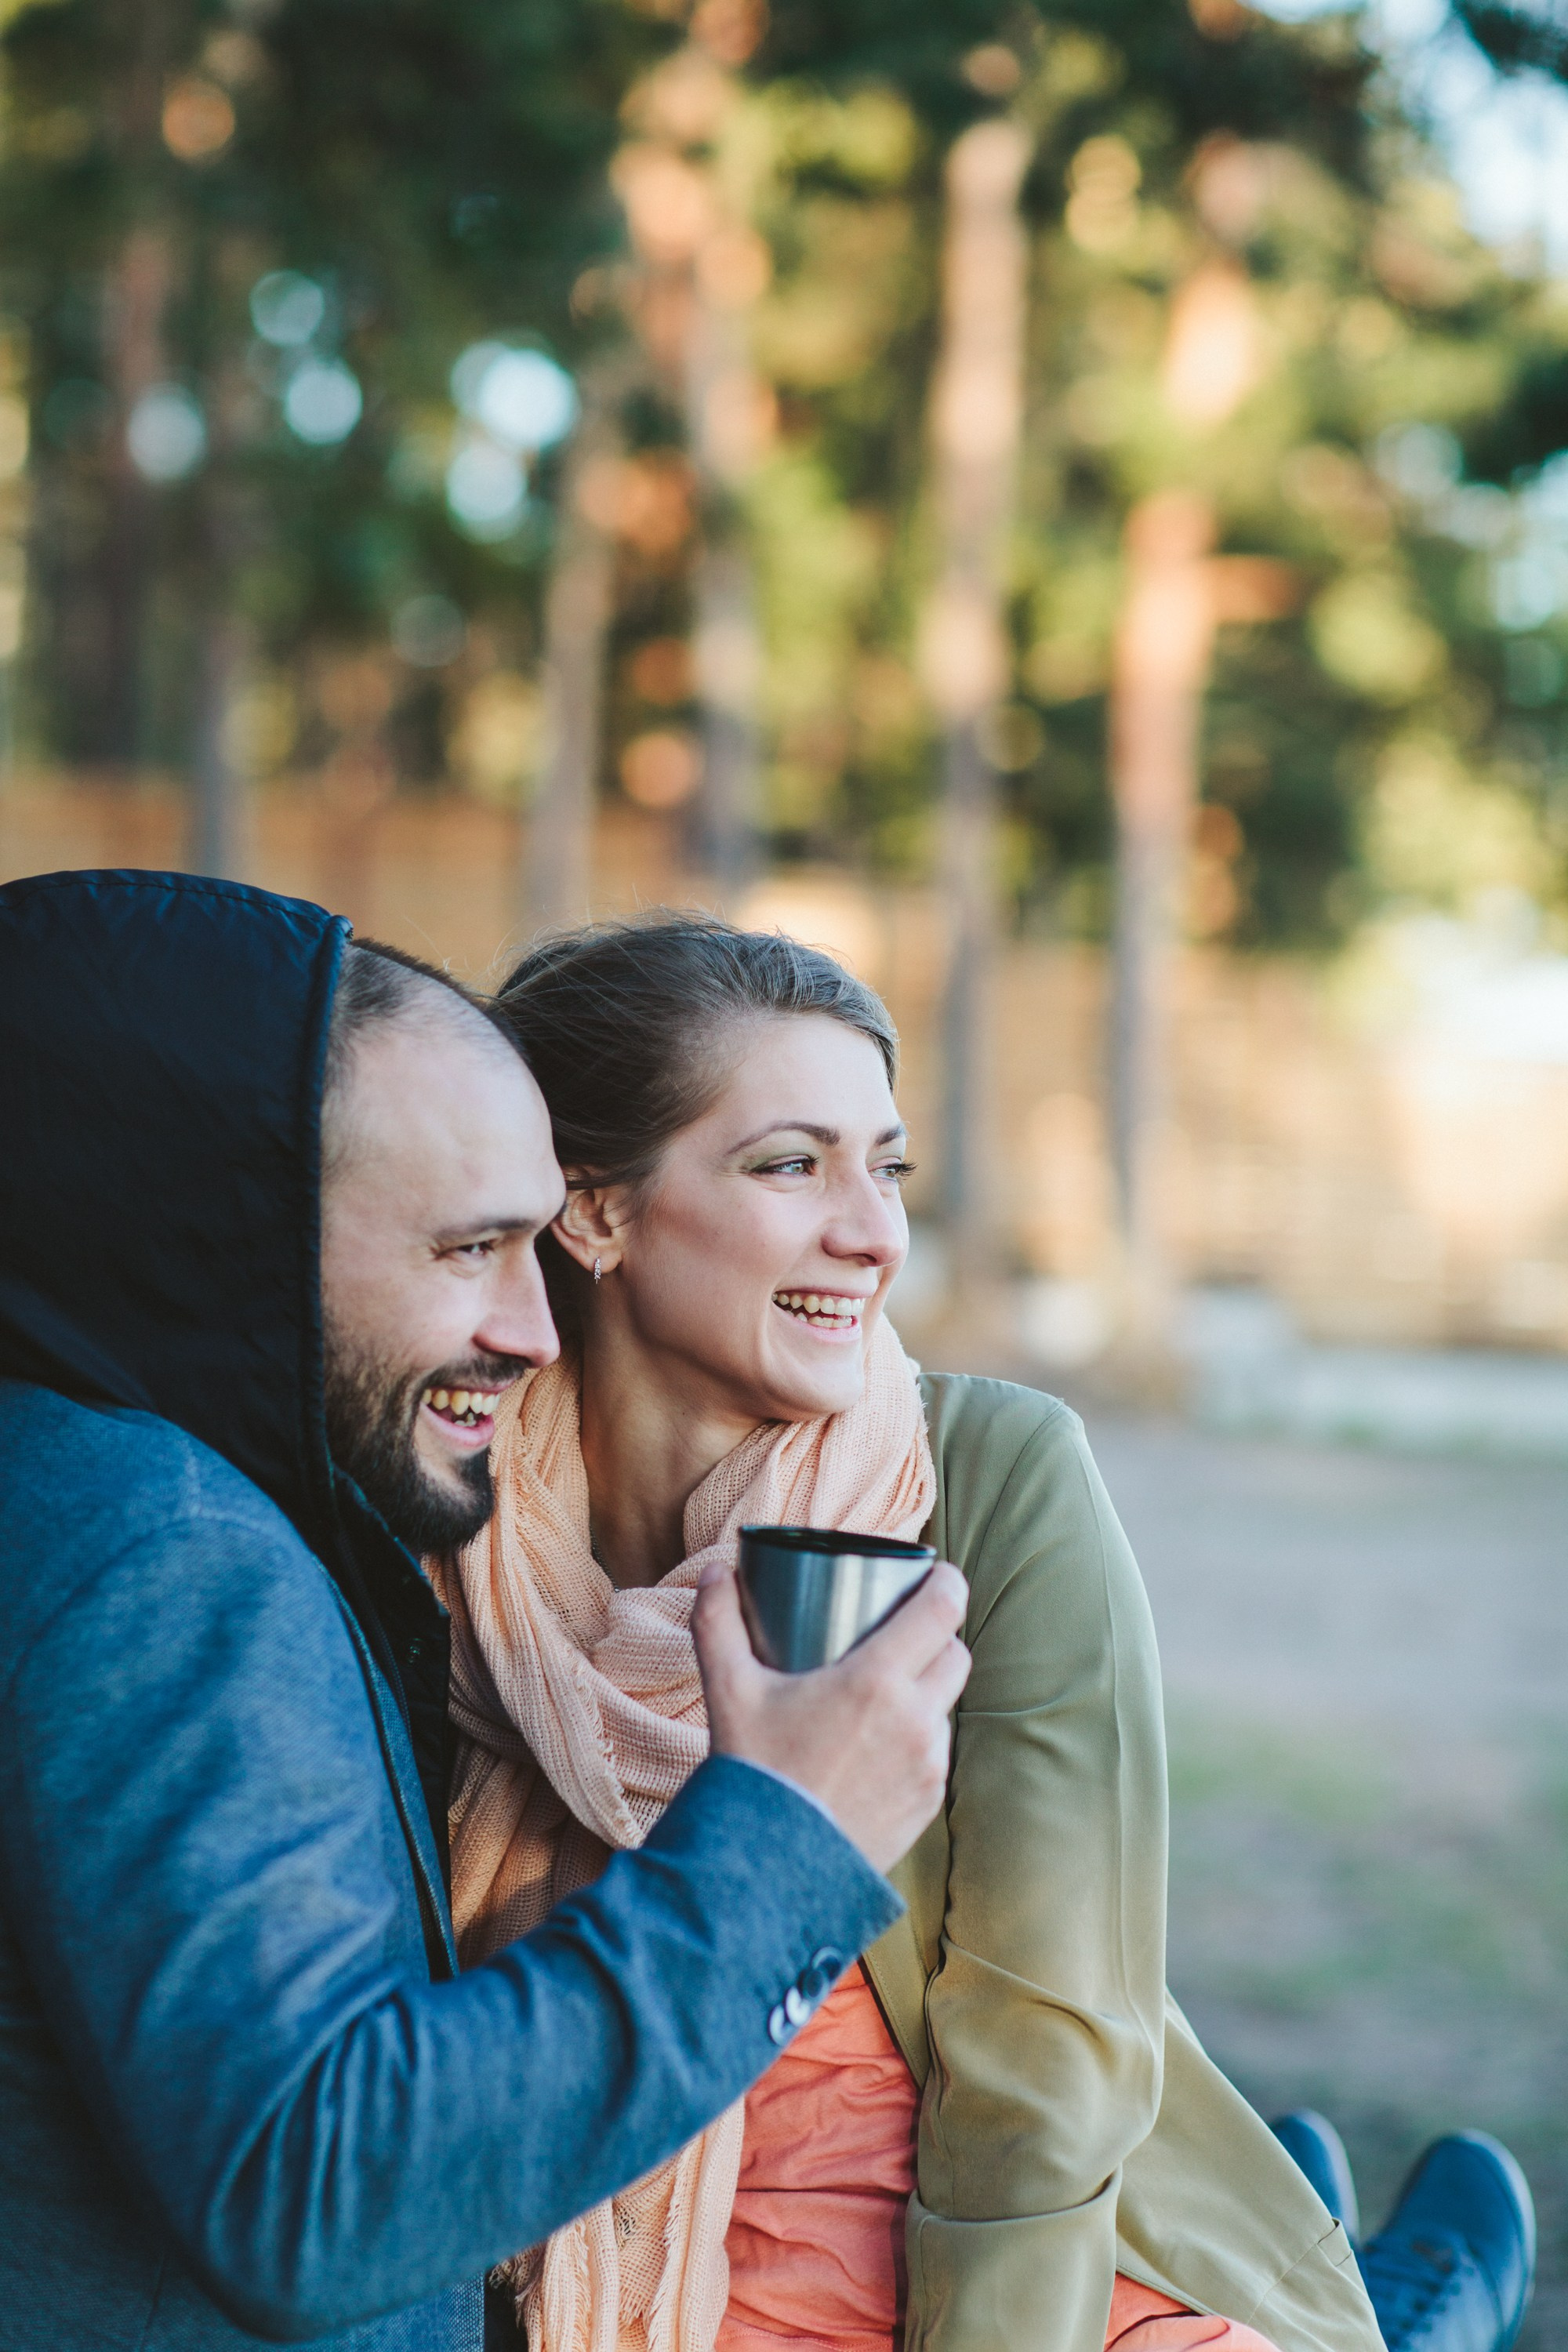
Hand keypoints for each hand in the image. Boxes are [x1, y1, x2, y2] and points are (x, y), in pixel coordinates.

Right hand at [692, 1562, 970, 1872]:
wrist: (769, 1871)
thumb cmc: (752, 1773)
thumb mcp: (728, 1691)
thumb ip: (718, 1623)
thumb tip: (716, 1571)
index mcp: (877, 1681)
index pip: (942, 1610)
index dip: (946, 1582)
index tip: (934, 1574)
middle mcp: (915, 1720)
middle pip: (955, 1654)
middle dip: (936, 1636)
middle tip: (901, 1633)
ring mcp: (928, 1765)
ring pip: (947, 1705)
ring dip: (926, 1691)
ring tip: (885, 1692)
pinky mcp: (928, 1803)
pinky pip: (936, 1753)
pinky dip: (917, 1739)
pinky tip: (882, 1743)